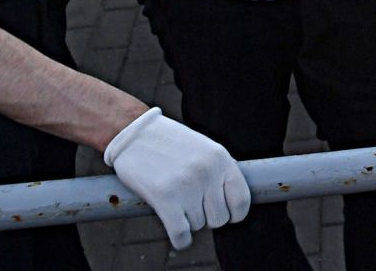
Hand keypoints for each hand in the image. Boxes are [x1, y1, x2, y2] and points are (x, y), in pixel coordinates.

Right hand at [103, 108, 250, 250]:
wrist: (134, 134)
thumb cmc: (170, 143)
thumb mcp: (203, 149)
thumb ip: (219, 172)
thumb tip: (232, 202)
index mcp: (221, 159)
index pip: (241, 200)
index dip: (235, 213)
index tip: (226, 214)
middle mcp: (207, 172)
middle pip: (219, 218)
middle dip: (207, 216)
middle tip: (192, 205)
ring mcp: (187, 185)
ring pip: (198, 225)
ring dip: (187, 220)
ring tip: (176, 201)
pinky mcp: (165, 198)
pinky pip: (181, 234)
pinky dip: (181, 240)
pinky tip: (179, 235)